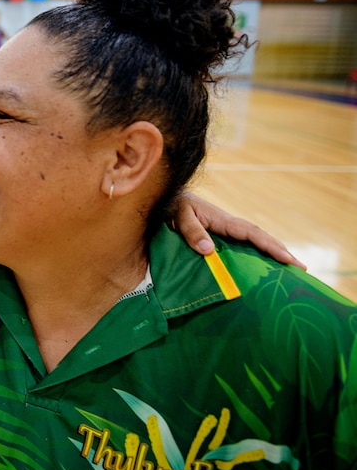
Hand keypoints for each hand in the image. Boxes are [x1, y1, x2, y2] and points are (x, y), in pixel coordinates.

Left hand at [173, 191, 305, 269]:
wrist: (167, 199)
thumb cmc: (173, 206)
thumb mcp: (180, 216)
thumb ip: (192, 231)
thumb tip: (209, 250)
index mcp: (223, 220)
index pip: (252, 233)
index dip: (270, 246)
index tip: (287, 259)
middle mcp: (230, 225)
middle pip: (261, 238)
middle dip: (281, 252)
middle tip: (301, 269)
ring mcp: (227, 230)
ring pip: (255, 242)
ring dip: (273, 253)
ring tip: (291, 270)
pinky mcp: (221, 235)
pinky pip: (243, 246)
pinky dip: (257, 254)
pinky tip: (263, 266)